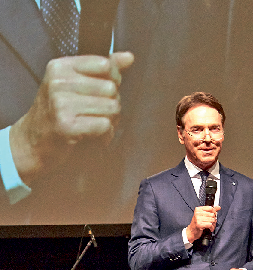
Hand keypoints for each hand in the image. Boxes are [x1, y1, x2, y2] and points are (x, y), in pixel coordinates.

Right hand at [9, 52, 133, 184]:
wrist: (34, 140)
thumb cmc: (60, 110)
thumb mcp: (76, 83)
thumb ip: (105, 68)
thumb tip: (129, 57)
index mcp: (60, 67)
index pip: (105, 65)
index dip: (113, 80)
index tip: (101, 91)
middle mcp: (58, 82)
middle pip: (111, 89)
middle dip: (112, 104)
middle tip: (98, 113)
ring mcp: (60, 104)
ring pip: (111, 107)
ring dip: (110, 120)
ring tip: (96, 124)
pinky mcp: (66, 126)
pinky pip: (105, 125)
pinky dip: (106, 134)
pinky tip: (95, 136)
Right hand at [186, 205, 220, 242]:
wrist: (191, 231)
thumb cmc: (197, 223)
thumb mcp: (203, 215)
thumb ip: (211, 211)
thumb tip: (218, 207)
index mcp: (198, 209)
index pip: (210, 208)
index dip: (214, 212)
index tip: (214, 215)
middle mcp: (198, 213)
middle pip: (212, 214)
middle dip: (214, 219)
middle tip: (212, 222)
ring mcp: (198, 219)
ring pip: (212, 219)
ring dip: (213, 224)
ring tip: (211, 225)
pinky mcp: (199, 224)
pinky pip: (210, 224)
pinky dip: (212, 227)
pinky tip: (210, 228)